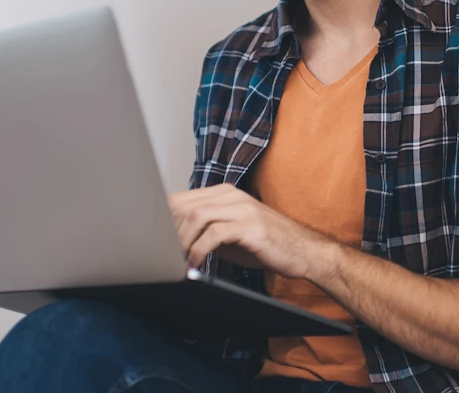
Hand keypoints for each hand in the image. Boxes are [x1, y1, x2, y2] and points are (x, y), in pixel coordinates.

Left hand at [166, 184, 335, 279]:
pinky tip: (195, 264)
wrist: (304, 251)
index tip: (154, 242)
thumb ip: (206, 231)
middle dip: (168, 232)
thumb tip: (174, 241)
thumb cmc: (267, 244)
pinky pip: (214, 234)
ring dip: (181, 241)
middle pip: (185, 205)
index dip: (164, 219)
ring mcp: (242, 208)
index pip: (182, 198)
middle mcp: (232, 195)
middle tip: (162, 255)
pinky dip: (199, 250)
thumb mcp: (231, 234)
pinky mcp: (251, 226)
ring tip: (176, 260)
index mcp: (225, 193)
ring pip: (196, 216)